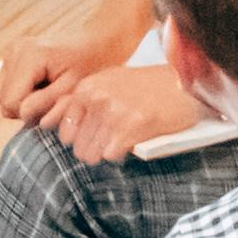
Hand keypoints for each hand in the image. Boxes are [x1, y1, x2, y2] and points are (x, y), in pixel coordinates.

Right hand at [0, 32, 128, 121]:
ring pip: (0, 94)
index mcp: (30, 56)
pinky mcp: (11, 53)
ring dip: (22, 99)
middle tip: (51, 99)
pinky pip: (4, 85)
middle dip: (25, 106)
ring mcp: (11, 50)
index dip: (30, 112)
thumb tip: (21, 112)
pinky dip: (20, 90)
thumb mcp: (72, 89)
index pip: (10, 102)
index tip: (51, 106)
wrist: (95, 43)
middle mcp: (15, 50)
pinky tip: (40, 83)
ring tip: (46, 90)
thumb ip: (45, 103)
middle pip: (3, 99)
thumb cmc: (89, 67)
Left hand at [35, 63, 209, 165]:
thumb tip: (52, 125)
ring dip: (107, 153)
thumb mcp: (109, 83)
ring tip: (122, 140)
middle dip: (94, 150)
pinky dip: (121, 154)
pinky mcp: (132, 126)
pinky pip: (111, 155)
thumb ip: (84, 101)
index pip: (64, 131)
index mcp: (87, 88)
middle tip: (112, 141)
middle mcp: (96, 98)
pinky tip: (133, 142)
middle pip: (78, 147)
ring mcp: (113, 112)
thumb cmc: (148, 85)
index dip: (79, 140)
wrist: (184, 83)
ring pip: (92, 154)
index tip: (94, 139)